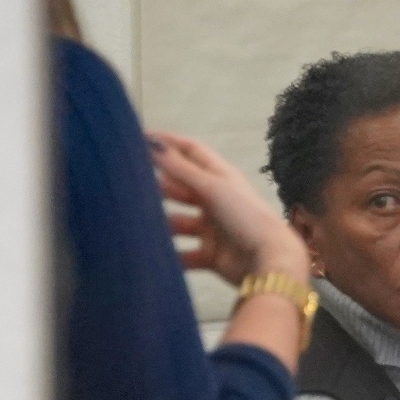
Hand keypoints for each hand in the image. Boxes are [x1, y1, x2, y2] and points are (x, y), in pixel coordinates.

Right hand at [148, 130, 307, 285]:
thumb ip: (180, 169)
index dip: (168, 143)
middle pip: (181, 188)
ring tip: (135, 223)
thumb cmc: (245, 216)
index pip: (191, 152)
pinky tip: (151, 254)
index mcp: (221, 178)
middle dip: (158, 186)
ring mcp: (213, 228)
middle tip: (129, 186)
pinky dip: (170, 256)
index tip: (137, 139)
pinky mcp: (211, 255)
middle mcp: (217, 200)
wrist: (270, 261)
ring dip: (160, 224)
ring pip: (179, 223)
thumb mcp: (212, 188)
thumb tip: (151, 142)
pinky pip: (184, 255)